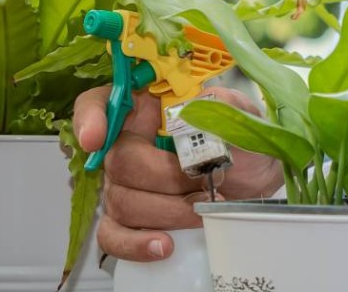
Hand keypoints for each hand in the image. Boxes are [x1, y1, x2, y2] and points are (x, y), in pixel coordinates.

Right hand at [72, 86, 282, 261]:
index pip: (99, 102)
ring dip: (166, 210)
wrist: (257, 184)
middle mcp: (127, 144)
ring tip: (202, 210)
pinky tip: (163, 245)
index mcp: (146, 107)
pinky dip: (135, 244)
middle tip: (203, 181)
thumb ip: (222, 104)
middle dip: (164, 176)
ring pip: (120, 201)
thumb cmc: (240, 145)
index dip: (90, 118)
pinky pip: (113, 236)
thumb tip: (198, 108)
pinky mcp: (132, 221)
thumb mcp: (240, 114)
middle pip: (117, 161)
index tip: (96, 139)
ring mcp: (125, 185)